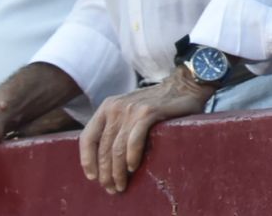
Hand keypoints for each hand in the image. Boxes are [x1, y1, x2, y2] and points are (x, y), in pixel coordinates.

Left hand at [78, 73, 210, 194]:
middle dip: (105, 173)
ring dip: (118, 171)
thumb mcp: (128, 109)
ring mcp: (132, 109)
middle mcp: (115, 107)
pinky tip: (132, 167)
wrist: (183, 85)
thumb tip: (103, 158)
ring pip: (117, 148)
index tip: (93, 177)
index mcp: (107, 107)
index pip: (87, 138)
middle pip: (104, 148)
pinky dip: (132, 157)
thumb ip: (116, 125)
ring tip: (121, 184)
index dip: (87, 160)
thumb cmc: (156, 103)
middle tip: (111, 188)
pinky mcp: (149, 112)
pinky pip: (134, 141)